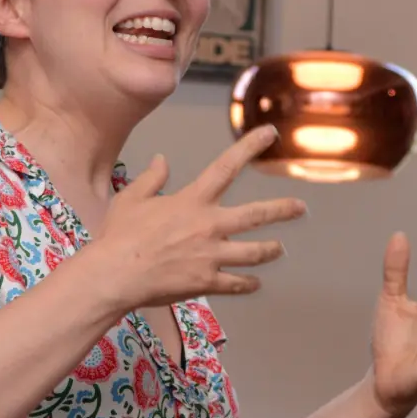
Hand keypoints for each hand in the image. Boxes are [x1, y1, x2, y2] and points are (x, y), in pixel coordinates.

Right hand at [88, 125, 306, 310]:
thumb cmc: (119, 235)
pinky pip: (236, 283)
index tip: (270, 133)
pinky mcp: (207, 282)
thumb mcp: (131, 198)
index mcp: (192, 201)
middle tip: (301, 208)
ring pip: (253, 254)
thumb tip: (162, 160)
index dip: (250, 147)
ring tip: (280, 249)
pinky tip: (255, 283)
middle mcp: (209, 225)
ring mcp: (211, 256)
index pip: (226, 167)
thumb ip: (151, 178)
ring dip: (270, 250)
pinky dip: (248, 283)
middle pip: (255, 215)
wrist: (115, 274)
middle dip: (282, 210)